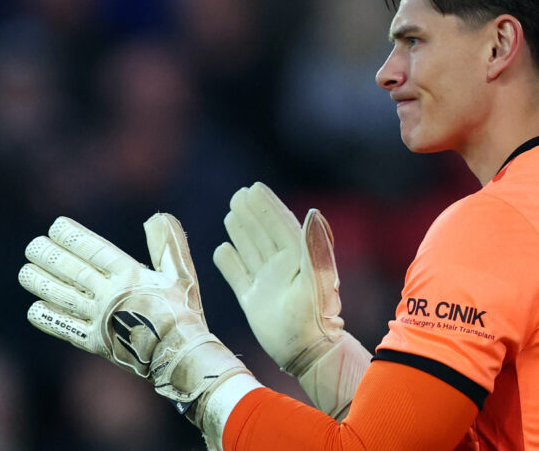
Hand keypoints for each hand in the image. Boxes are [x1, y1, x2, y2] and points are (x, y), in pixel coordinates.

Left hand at [19, 213, 248, 422]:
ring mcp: (101, 320)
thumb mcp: (183, 274)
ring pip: (64, 297)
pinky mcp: (96, 343)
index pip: (94, 250)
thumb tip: (156, 217)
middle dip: (50, 256)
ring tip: (26, 271)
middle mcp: (110, 296)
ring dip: (42, 284)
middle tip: (33, 246)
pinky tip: (35, 308)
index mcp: (130, 276)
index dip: (73, 237)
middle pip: (73, 271)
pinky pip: (67, 329)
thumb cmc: (183, 312)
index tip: (56, 227)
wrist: (180, 356)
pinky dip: (49, 318)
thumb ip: (169, 244)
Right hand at [214, 182, 369, 417]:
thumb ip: (314, 246)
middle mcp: (282, 268)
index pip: (280, 224)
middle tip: (239, 195)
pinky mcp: (253, 302)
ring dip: (241, 232)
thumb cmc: (315, 315)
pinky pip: (238, 276)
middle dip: (252, 214)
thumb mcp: (317, 278)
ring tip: (231, 214)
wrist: (306, 352)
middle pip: (263, 234)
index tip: (255, 187)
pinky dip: (229, 263)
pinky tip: (221, 250)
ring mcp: (267, 284)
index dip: (268, 206)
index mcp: (298, 258)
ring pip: (250, 250)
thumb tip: (312, 212)